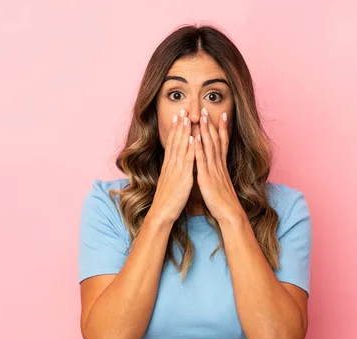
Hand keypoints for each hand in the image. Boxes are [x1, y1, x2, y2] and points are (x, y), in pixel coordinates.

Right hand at [149, 109, 195, 224]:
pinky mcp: (183, 177)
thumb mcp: (170, 181)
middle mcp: (171, 164)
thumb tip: (177, 164)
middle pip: (175, 140)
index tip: (177, 116)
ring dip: (184, 131)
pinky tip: (194, 138)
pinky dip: (191, 148)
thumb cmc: (168, 200)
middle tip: (182, 109)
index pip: (171, 143)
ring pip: (181, 146)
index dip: (174, 129)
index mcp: (169, 165)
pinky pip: (187, 160)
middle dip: (179, 124)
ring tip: (187, 117)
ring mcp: (176, 169)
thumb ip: (173, 171)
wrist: (162, 212)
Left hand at [194, 108, 244, 222]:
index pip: (223, 143)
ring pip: (209, 146)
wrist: (229, 213)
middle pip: (216, 140)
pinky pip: (202, 160)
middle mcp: (218, 165)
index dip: (222, 128)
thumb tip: (215, 167)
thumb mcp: (221, 183)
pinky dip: (198, 147)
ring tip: (200, 116)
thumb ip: (218, 173)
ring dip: (205, 130)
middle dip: (211, 123)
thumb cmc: (223, 200)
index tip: (222, 114)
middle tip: (206, 108)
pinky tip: (194, 136)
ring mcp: (213, 170)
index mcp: (221, 166)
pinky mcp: (207, 177)